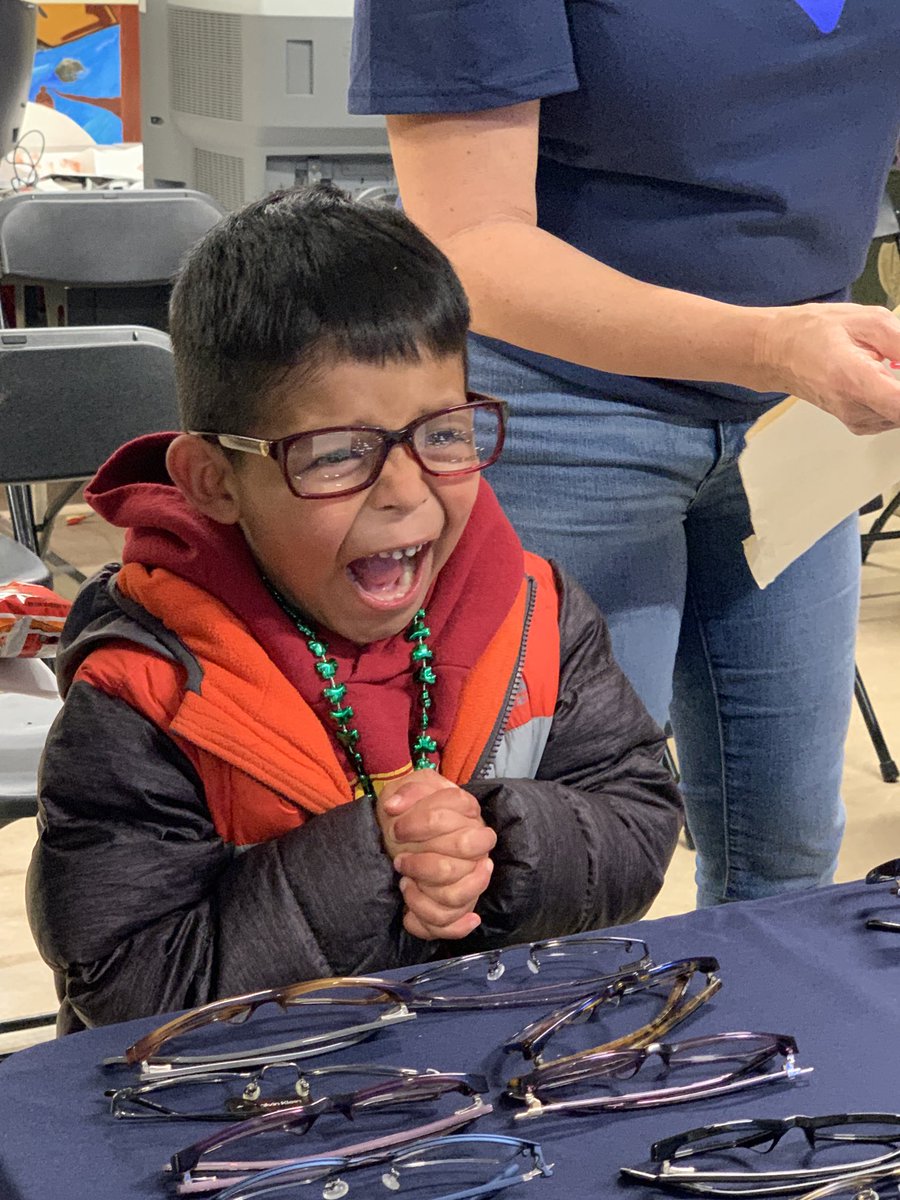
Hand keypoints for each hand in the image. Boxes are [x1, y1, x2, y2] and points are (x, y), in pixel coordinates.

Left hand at [375, 770, 496, 939]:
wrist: (405, 831)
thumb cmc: (409, 810)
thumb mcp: (408, 787)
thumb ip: (407, 790)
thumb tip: (394, 808)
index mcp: (469, 813)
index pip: (454, 818)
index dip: (421, 824)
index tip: (396, 830)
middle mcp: (477, 848)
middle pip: (460, 859)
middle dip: (423, 864)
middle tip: (398, 860)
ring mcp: (472, 878)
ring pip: (456, 897)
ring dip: (423, 894)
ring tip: (404, 882)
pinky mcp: (460, 905)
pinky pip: (452, 923)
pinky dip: (427, 918)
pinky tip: (410, 907)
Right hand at [753, 302, 899, 434]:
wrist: (777, 353)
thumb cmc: (811, 334)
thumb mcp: (866, 320)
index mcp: (852, 379)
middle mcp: (854, 408)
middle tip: (892, 360)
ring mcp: (856, 420)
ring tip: (884, 364)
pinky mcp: (859, 424)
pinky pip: (894, 416)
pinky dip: (897, 398)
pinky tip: (885, 377)